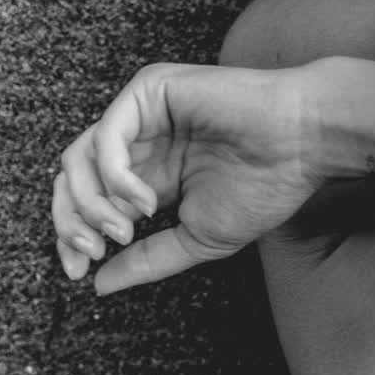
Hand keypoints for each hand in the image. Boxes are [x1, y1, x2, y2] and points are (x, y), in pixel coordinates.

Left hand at [52, 62, 324, 293]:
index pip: (92, 202)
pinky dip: (115, 176)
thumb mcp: (198, 238)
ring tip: (125, 228)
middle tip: (91, 252)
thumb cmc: (267, 185)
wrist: (303, 144)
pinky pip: (107, 137)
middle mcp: (141, 142)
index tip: (81, 272)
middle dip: (71, 221)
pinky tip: (145, 199)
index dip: (74, 237)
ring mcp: (142, 114)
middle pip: (73, 180)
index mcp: (151, 174)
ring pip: (79, 159)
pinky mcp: (149, 91)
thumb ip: (148, 260)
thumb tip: (99, 283)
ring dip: (92, 203)